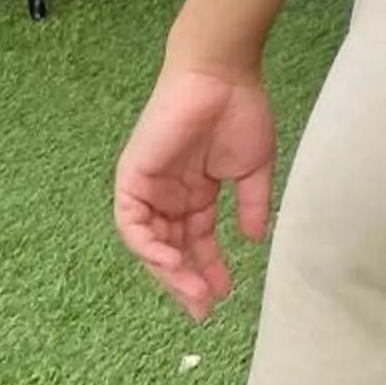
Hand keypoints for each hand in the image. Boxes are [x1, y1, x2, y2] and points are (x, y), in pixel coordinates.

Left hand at [115, 61, 276, 323]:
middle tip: (205, 308)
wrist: (221, 76)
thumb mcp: (253, 168)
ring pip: (151, 243)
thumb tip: (253, 240)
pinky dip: (149, 247)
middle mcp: (169, 196)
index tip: (223, 295)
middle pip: (172, 249)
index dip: (208, 270)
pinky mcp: (132, 178)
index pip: (196, 242)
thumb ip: (250, 205)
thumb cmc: (240, 112)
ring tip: (194, 293)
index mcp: (195, 193)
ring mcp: (149, 188)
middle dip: (187, 280)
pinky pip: (133, 224)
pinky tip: (172, 263)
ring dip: (170, 272)